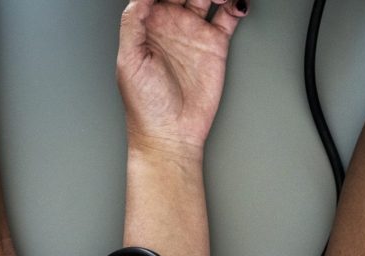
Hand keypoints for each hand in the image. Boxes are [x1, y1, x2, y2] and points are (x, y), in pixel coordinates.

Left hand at [117, 0, 247, 157]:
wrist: (172, 134)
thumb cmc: (145, 105)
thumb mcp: (128, 61)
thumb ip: (132, 23)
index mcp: (147, 23)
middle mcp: (171, 22)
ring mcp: (193, 31)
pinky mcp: (215, 44)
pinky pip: (228, 15)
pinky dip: (235, 4)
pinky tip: (235, 3)